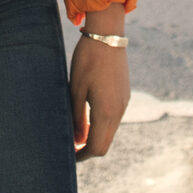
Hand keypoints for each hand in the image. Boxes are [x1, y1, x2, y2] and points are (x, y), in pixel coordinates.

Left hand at [69, 7, 130, 161]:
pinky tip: (87, 117)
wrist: (107, 36)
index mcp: (106, 113)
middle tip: (70, 147)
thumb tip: (77, 141)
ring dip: (94, 136)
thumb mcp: (76, 89)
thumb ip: (77, 118)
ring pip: (110, 131)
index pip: (97, 148)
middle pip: (105, 143)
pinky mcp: (124, 95)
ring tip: (76, 132)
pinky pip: (113, 119)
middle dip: (88, 149)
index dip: (82, 156)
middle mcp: (119, 112)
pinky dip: (101, 125)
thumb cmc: (87, 61)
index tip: (68, 156)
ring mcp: (124, 103)